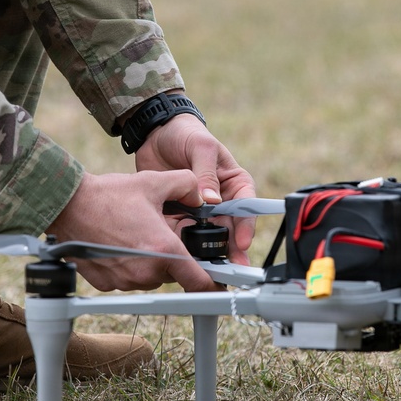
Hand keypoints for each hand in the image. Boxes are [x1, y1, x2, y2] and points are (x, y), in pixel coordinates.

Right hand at [45, 170, 219, 291]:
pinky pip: (128, 279)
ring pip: (151, 277)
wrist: (68, 206)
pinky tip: (118, 244)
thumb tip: (202, 196)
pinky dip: (129, 266)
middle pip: (173, 274)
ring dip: (151, 262)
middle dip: (173, 257)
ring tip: (136, 235)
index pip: (199, 281)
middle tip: (160, 233)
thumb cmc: (109, 195)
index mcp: (163, 249)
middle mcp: (146, 272)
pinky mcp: (106, 285)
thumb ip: (188, 185)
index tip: (218, 281)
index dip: (213, 283)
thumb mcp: (155, 181)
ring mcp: (125, 281)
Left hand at [134, 113, 257, 264]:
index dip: (245, 226)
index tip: (241, 242)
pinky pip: (182, 231)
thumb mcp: (201, 148)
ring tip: (204, 266)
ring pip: (206, 234)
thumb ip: (206, 173)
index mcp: (233, 182)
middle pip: (228, 227)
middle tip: (228, 267)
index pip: (246, 206)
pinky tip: (180, 255)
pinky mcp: (179, 213)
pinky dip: (181, 242)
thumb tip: (212, 201)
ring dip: (205, 249)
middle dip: (228, 247)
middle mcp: (220, 199)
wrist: (155, 133)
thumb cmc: (186, 133)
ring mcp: (199, 209)